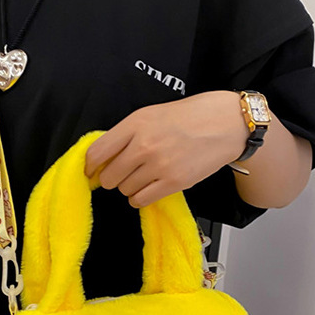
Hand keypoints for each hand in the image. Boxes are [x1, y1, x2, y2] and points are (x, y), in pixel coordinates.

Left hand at [83, 91, 247, 207]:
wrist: (225, 124)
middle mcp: (144, 145)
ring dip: (129, 186)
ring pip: (124, 190)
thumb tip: (100, 156)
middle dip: (112, 177)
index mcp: (135, 124)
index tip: (91, 170)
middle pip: (109, 176)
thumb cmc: (189, 117)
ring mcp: (159, 165)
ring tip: (143, 176)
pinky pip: (140, 200)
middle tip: (123, 173)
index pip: (96, 153)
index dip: (90, 166)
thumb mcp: (150, 114)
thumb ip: (125, 134)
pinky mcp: (173, 182)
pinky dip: (140, 197)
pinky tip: (148, 187)